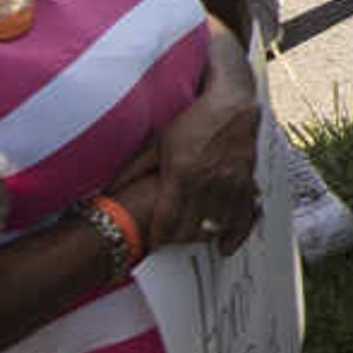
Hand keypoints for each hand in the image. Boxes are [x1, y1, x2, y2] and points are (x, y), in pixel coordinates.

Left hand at [146, 60, 263, 252]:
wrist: (232, 105)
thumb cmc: (193, 122)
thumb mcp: (156, 142)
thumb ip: (133, 169)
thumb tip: (106, 191)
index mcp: (181, 172)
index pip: (166, 220)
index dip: (158, 238)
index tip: (152, 244)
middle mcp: (206, 182)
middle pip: (190, 230)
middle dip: (178, 240)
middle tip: (170, 240)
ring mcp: (229, 184)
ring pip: (214, 227)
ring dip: (201, 238)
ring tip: (191, 238)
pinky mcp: (246, 184)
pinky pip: (242, 219)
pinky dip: (233, 236)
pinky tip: (224, 247)